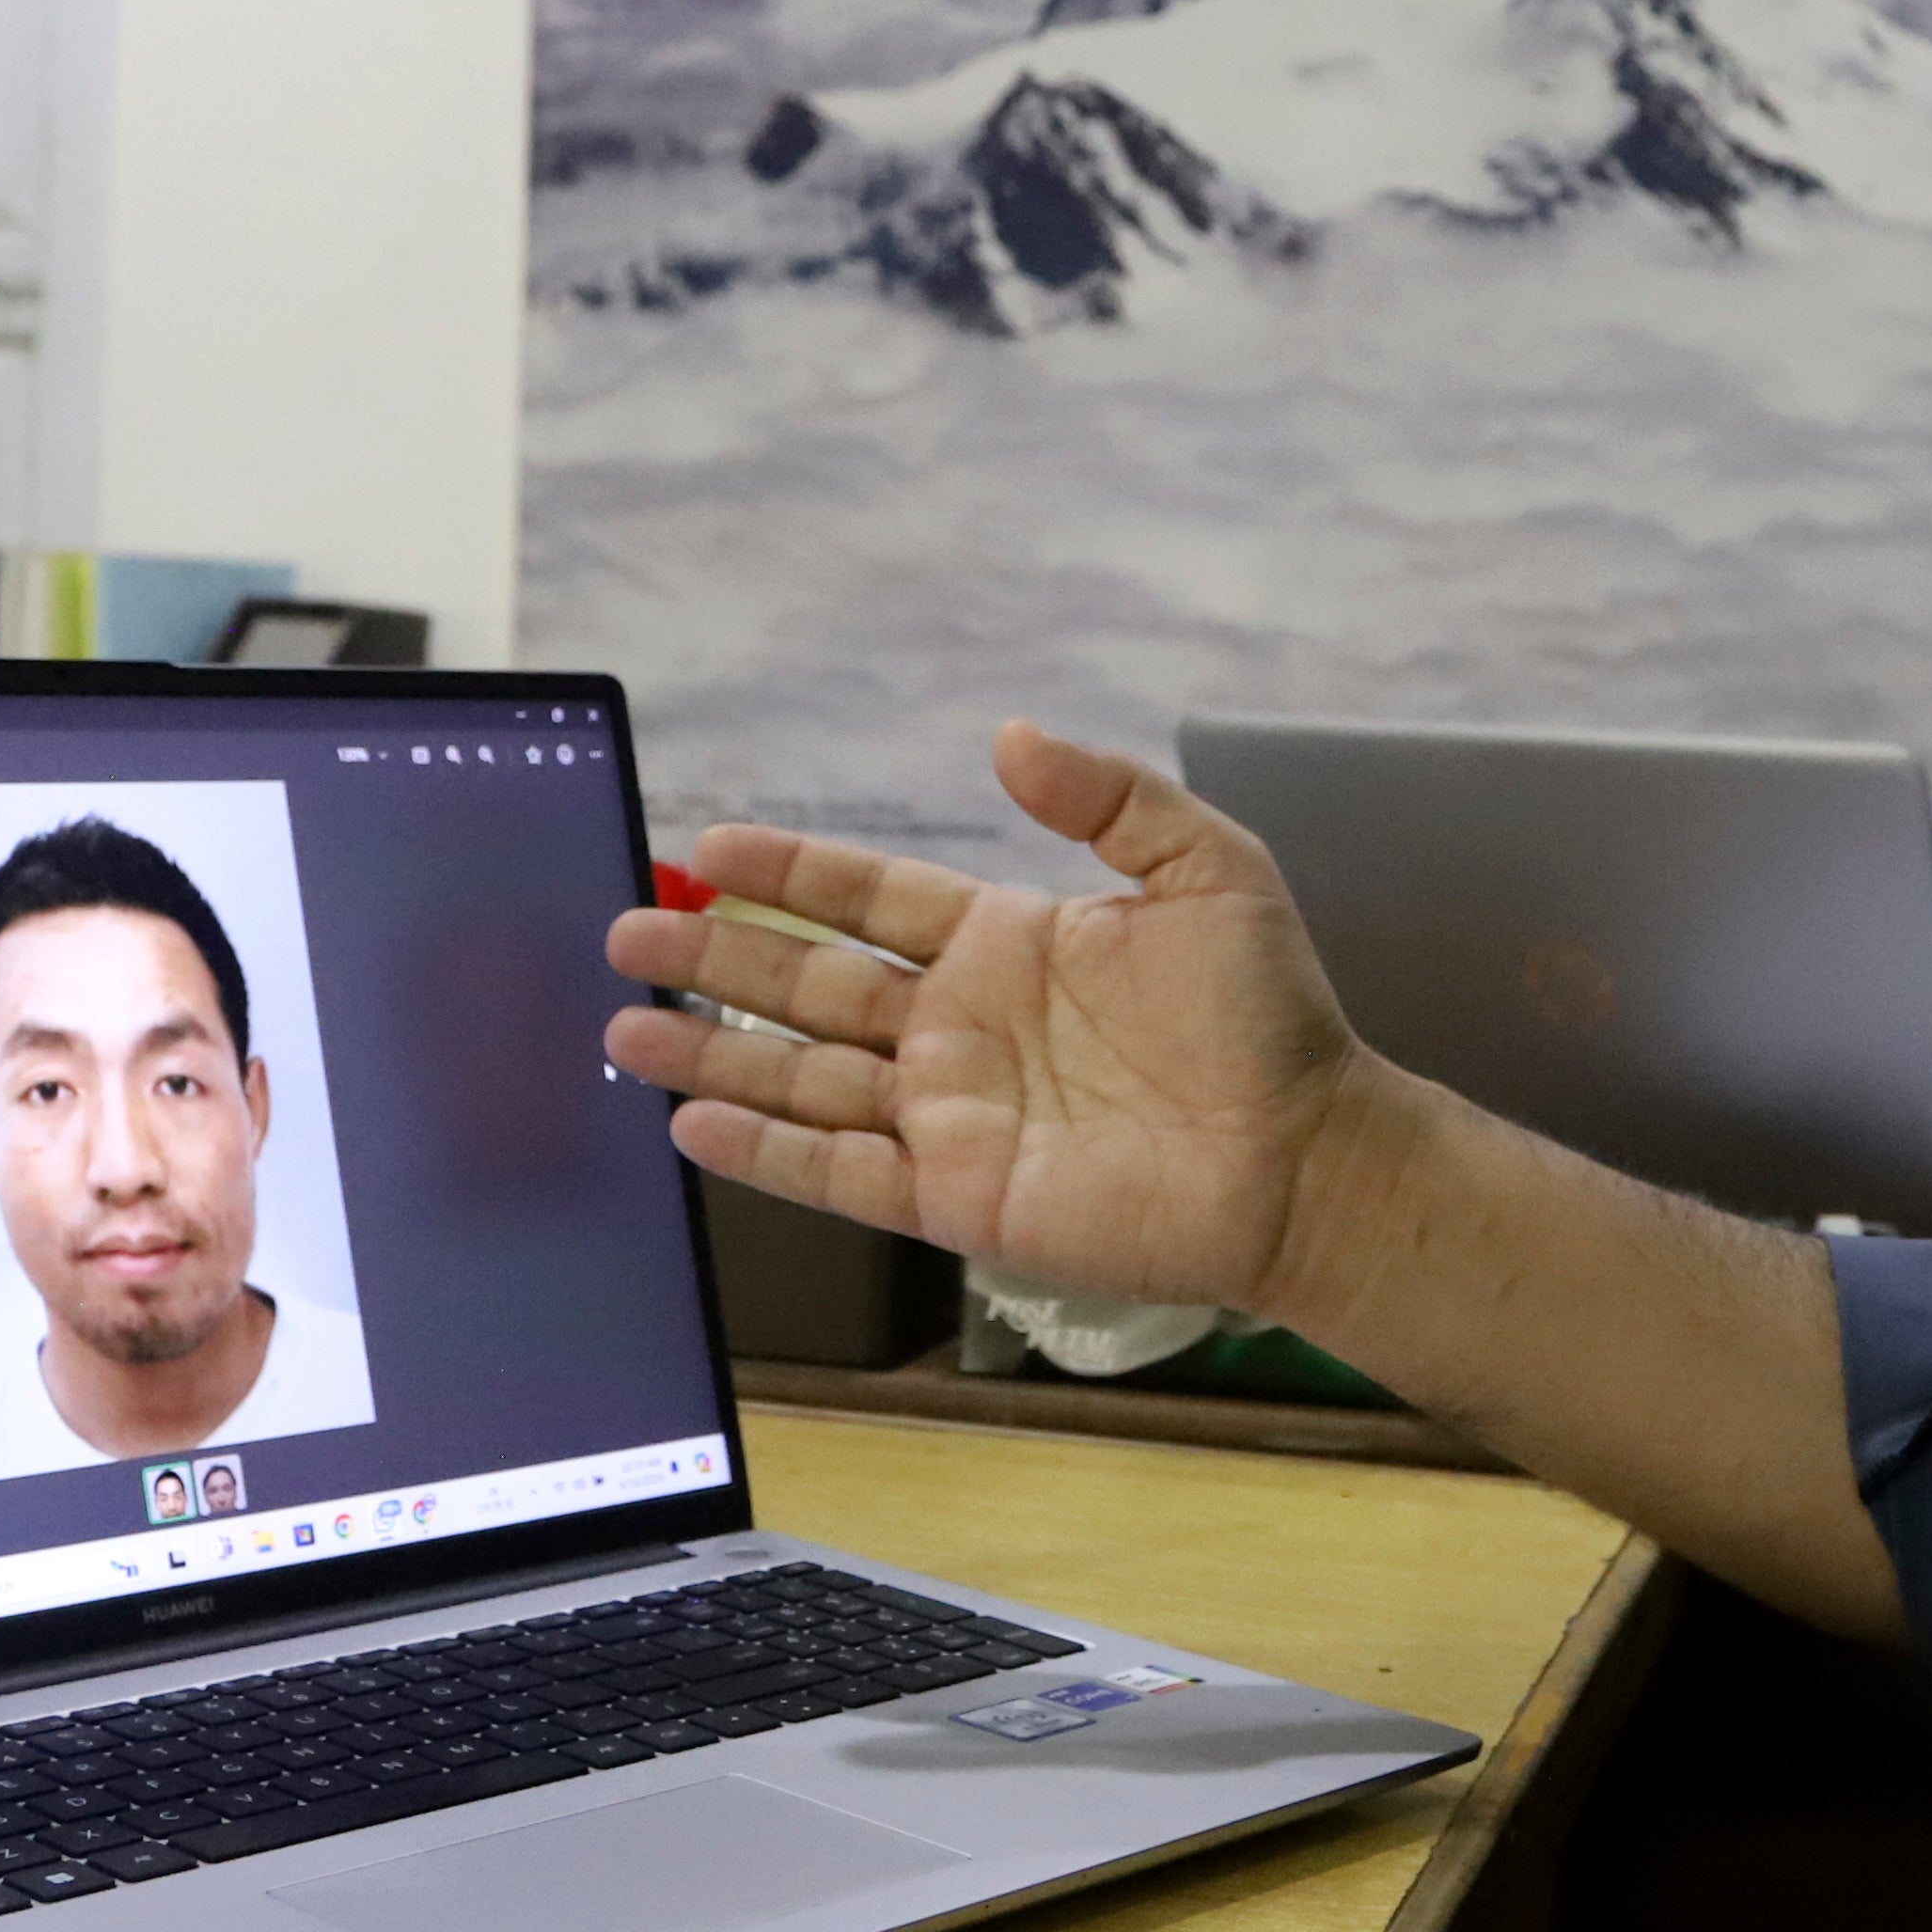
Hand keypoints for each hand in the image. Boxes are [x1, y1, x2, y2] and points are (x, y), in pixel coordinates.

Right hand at [601, 720, 1393, 1317]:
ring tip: (623, 1026)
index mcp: (1006, 944)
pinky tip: (691, 1123)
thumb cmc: (1270, 1018)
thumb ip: (1109, 799)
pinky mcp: (956, 1195)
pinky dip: (763, 1153)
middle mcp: (960, 1028)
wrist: (1308, 1155)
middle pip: (809, 984)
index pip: (869, 897)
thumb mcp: (1207, 870)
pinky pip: (838, 1172)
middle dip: (717, 956)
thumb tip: (1011, 736)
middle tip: (625, 928)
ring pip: (801, 1077)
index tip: (708, 845)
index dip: (790, 872)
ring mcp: (950, 1115)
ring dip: (711, 1052)